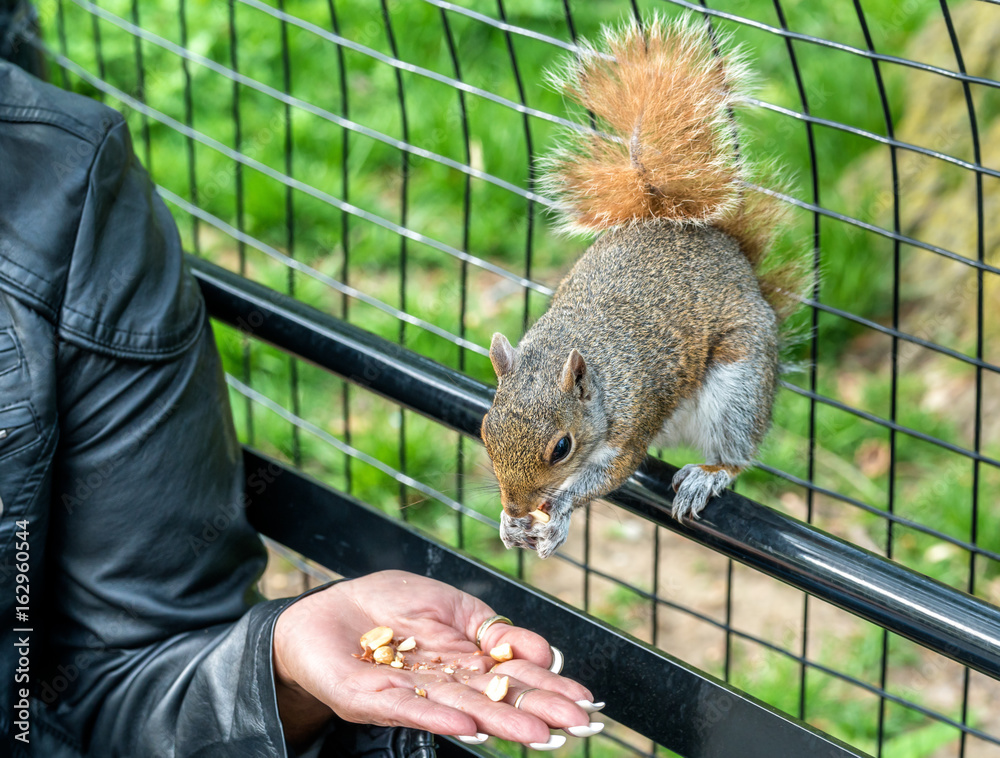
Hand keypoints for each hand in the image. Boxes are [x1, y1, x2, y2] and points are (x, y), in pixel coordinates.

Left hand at [273, 570, 598, 748]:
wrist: (329, 611)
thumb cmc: (391, 607)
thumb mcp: (454, 608)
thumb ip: (494, 631)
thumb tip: (543, 651)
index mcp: (467, 663)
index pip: (514, 678)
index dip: (549, 689)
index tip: (586, 703)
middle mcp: (445, 684)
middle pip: (496, 698)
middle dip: (537, 711)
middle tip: (576, 727)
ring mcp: (411, 692)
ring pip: (462, 708)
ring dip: (499, 722)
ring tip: (536, 734)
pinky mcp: (372, 696)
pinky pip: (408, 707)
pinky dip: (439, 718)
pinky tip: (467, 727)